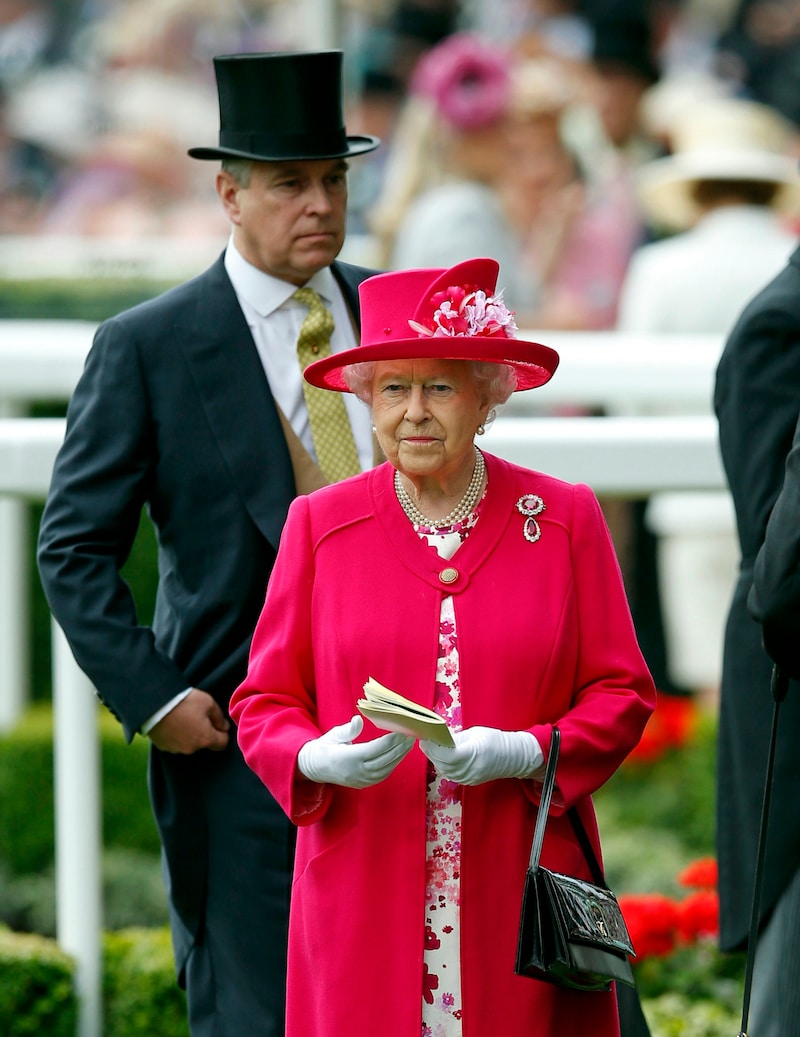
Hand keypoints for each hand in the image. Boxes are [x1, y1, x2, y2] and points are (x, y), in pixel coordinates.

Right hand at [148, 689, 229, 753]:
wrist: (155, 703)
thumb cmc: (185, 702)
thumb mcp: (208, 702)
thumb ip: (219, 717)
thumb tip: (224, 727)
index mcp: (206, 739)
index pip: (223, 744)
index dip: (223, 733)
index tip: (218, 723)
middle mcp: (192, 749)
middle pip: (204, 743)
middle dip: (205, 732)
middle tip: (198, 716)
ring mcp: (176, 749)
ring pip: (189, 744)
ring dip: (189, 734)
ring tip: (183, 718)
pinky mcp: (163, 747)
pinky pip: (175, 743)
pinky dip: (176, 736)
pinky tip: (172, 723)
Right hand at [297, 715, 413, 788]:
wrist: (316, 768)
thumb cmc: (326, 747)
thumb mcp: (334, 735)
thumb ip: (348, 730)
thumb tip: (358, 720)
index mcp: (349, 758)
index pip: (376, 748)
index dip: (391, 740)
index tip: (402, 731)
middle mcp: (357, 771)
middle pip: (385, 759)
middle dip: (400, 747)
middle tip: (412, 736)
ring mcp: (361, 780)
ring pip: (386, 768)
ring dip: (399, 756)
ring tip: (409, 744)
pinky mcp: (364, 784)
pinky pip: (382, 775)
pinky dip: (393, 764)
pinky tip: (399, 755)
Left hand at [419, 726, 542, 785]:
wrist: (512, 757)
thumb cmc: (494, 740)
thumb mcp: (474, 733)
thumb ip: (455, 738)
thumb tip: (436, 737)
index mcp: (474, 754)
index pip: (448, 755)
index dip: (434, 747)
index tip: (425, 737)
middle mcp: (470, 770)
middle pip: (443, 763)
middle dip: (431, 750)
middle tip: (423, 737)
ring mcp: (468, 778)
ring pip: (443, 769)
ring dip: (434, 757)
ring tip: (429, 744)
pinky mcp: (467, 782)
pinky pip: (449, 772)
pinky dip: (441, 763)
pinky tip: (439, 754)